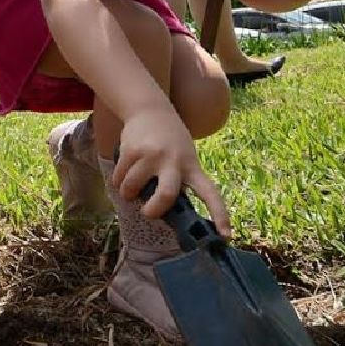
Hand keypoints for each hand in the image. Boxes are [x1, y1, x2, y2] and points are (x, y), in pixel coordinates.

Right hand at [114, 107, 230, 236]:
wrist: (150, 109)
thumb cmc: (169, 142)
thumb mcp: (183, 158)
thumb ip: (178, 181)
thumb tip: (162, 212)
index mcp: (192, 167)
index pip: (210, 193)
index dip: (219, 215)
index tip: (226, 235)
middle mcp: (174, 162)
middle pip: (166, 195)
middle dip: (153, 210)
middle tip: (147, 212)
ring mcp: (152, 155)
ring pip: (132, 188)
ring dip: (127, 194)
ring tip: (129, 190)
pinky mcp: (132, 150)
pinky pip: (119, 178)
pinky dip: (118, 182)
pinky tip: (122, 176)